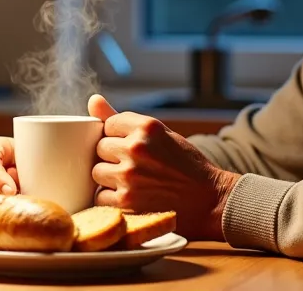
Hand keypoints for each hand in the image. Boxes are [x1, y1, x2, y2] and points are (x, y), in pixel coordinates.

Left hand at [88, 94, 240, 240]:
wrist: (209, 200)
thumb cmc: (185, 165)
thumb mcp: (161, 134)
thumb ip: (123, 119)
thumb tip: (93, 100)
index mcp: (147, 126)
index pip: (108, 125)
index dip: (118, 138)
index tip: (133, 148)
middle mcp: (136, 147)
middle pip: (100, 148)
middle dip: (112, 157)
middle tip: (134, 167)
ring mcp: (129, 176)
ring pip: (96, 172)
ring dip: (109, 179)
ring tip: (132, 183)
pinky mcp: (126, 202)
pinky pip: (99, 197)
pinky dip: (111, 200)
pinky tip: (131, 199)